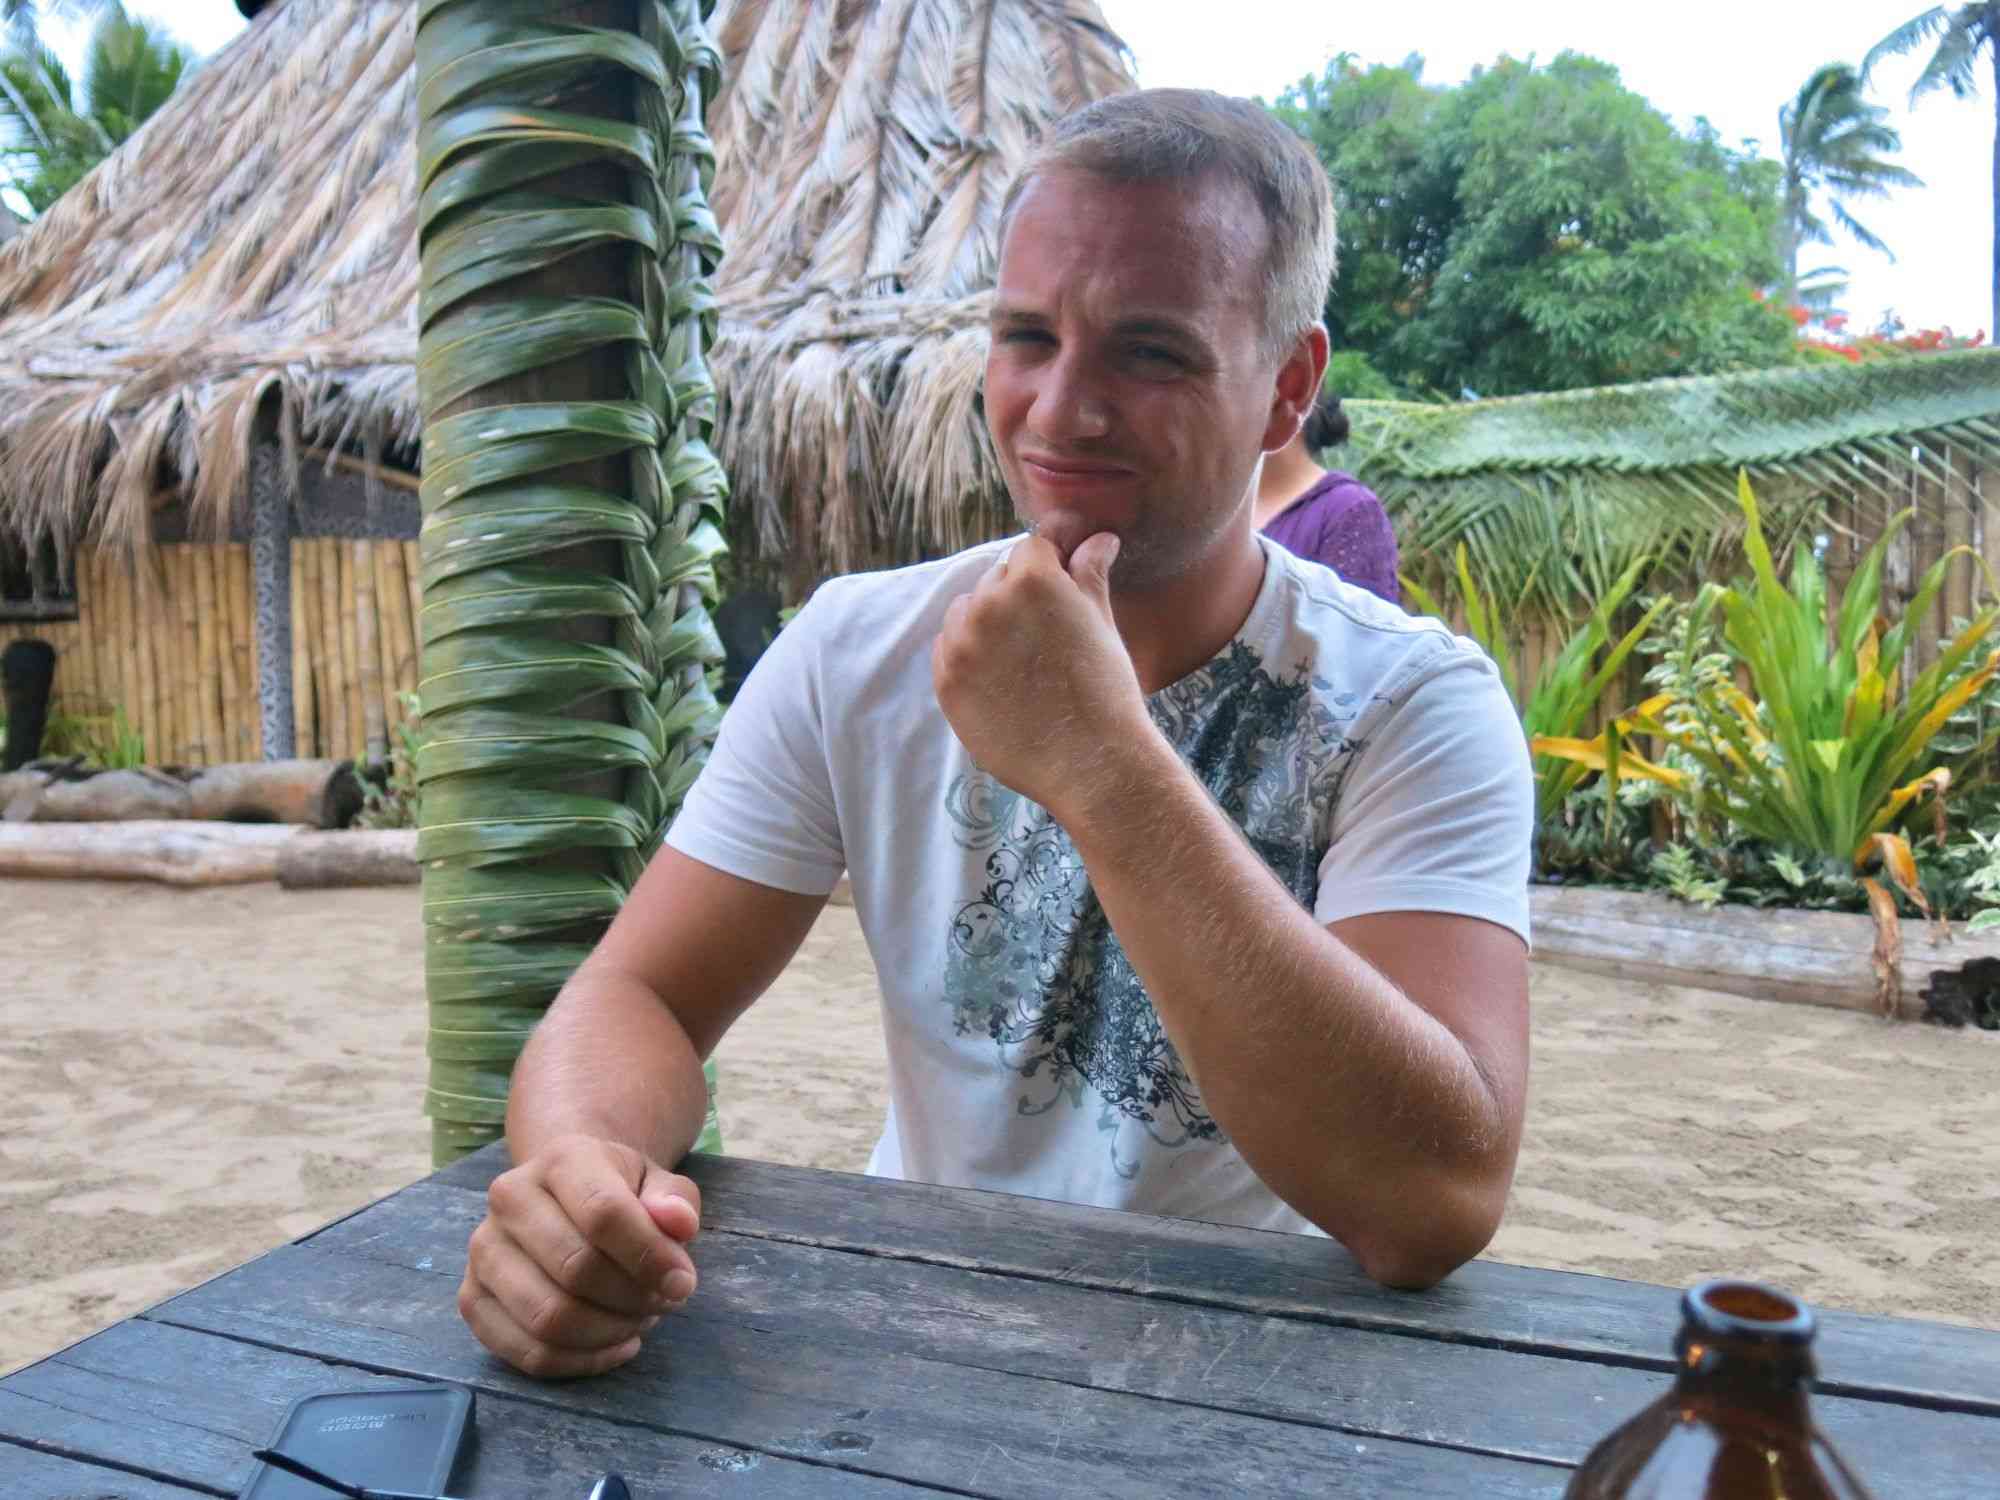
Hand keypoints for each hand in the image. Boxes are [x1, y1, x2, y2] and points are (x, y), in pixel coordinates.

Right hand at [458, 1134, 700, 1378]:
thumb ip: (675, 1201)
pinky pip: (527, 1353)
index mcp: (561, 1159)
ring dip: (608, 1332)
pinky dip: (581, 1362)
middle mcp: (509, 1199)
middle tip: (663, 1302)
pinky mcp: (472, 1299)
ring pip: (547, 1318)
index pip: (603, 1213)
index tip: (683, 1281)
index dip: (649, 1257)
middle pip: (575, 1269)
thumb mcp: (657, 1184)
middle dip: (632, 1298)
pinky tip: (614, 1346)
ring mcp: (483, 1251)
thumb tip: (678, 1223)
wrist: (564, 1196)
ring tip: (638, 1320)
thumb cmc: (620, 1192)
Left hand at [931, 531, 1151, 814]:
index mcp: (1033, 579)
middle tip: (1046, 639)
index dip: (1049, 570)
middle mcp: (989, 603)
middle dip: (1017, 597)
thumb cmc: (1106, 689)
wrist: (1090, 761)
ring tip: (1022, 662)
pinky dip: (968, 657)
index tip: (1060, 597)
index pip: (1031, 549)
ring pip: (966, 611)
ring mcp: (961, 643)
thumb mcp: (1102, 622)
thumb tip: (1099, 538)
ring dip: (986, 624)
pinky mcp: (946, 681)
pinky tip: (1001, 682)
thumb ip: (1089, 574)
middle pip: (996, 579)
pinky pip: (948, 650)